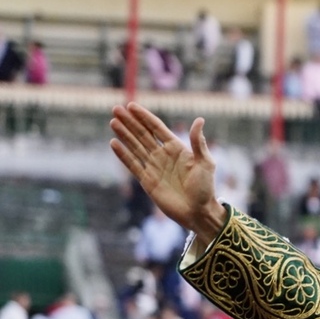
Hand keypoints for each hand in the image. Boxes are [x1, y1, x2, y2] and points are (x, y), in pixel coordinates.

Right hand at [109, 103, 227, 247]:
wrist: (198, 212)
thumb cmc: (206, 188)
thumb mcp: (205, 163)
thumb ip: (198, 142)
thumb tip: (199, 119)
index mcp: (177, 149)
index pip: (157, 128)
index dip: (144, 117)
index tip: (131, 106)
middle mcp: (164, 156)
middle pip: (143, 135)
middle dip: (130, 122)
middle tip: (115, 109)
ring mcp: (154, 167)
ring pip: (136, 147)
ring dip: (124, 134)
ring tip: (113, 122)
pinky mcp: (147, 181)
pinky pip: (133, 165)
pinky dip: (123, 155)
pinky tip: (114, 143)